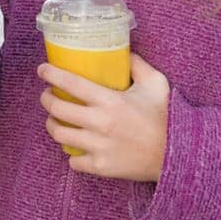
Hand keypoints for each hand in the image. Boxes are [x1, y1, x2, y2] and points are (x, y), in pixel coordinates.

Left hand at [37, 53, 169, 180]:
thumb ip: (137, 65)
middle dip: (47, 99)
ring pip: (60, 135)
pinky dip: (72, 154)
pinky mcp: (101, 167)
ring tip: (55, 120)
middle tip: (48, 95)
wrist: (178, 155)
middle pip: (57, 109)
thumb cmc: (167, 117)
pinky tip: (76, 146)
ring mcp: (99, 147)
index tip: (42, 70)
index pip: (71, 84)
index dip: (52, 74)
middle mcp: (100, 123)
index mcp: (110, 101)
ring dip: (53, 125)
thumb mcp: (156, 83)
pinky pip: (74, 161)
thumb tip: (123, 52)